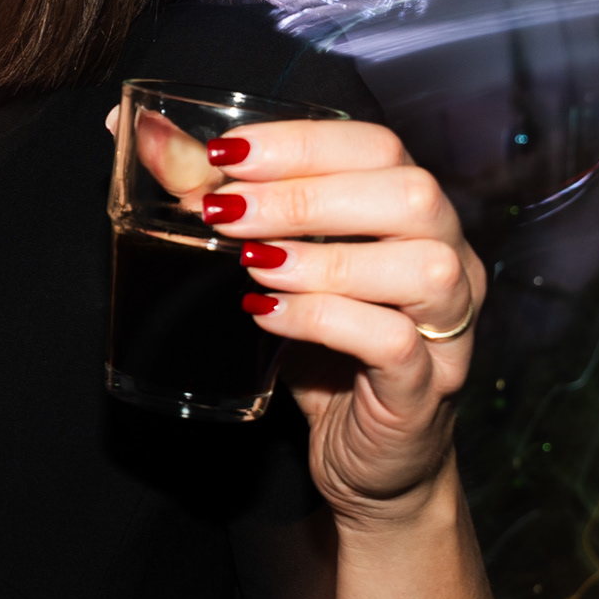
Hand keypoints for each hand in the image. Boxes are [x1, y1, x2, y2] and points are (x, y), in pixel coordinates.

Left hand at [195, 117, 481, 527]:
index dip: (304, 142)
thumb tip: (148, 138)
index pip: (379, 147)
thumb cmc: (324, 352)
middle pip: (411, 194)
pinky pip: (392, 342)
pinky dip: (324, 320)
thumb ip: (221, 203)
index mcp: (413, 216)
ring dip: (325, 258)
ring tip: (251, 263)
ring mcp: (447, 327)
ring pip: (423, 266)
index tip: (226, 155)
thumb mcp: (270, 269)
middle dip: (309, 194)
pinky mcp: (427, 389)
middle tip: (227, 212)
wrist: (366, 459)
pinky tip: (268, 315)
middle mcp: (450, 259)